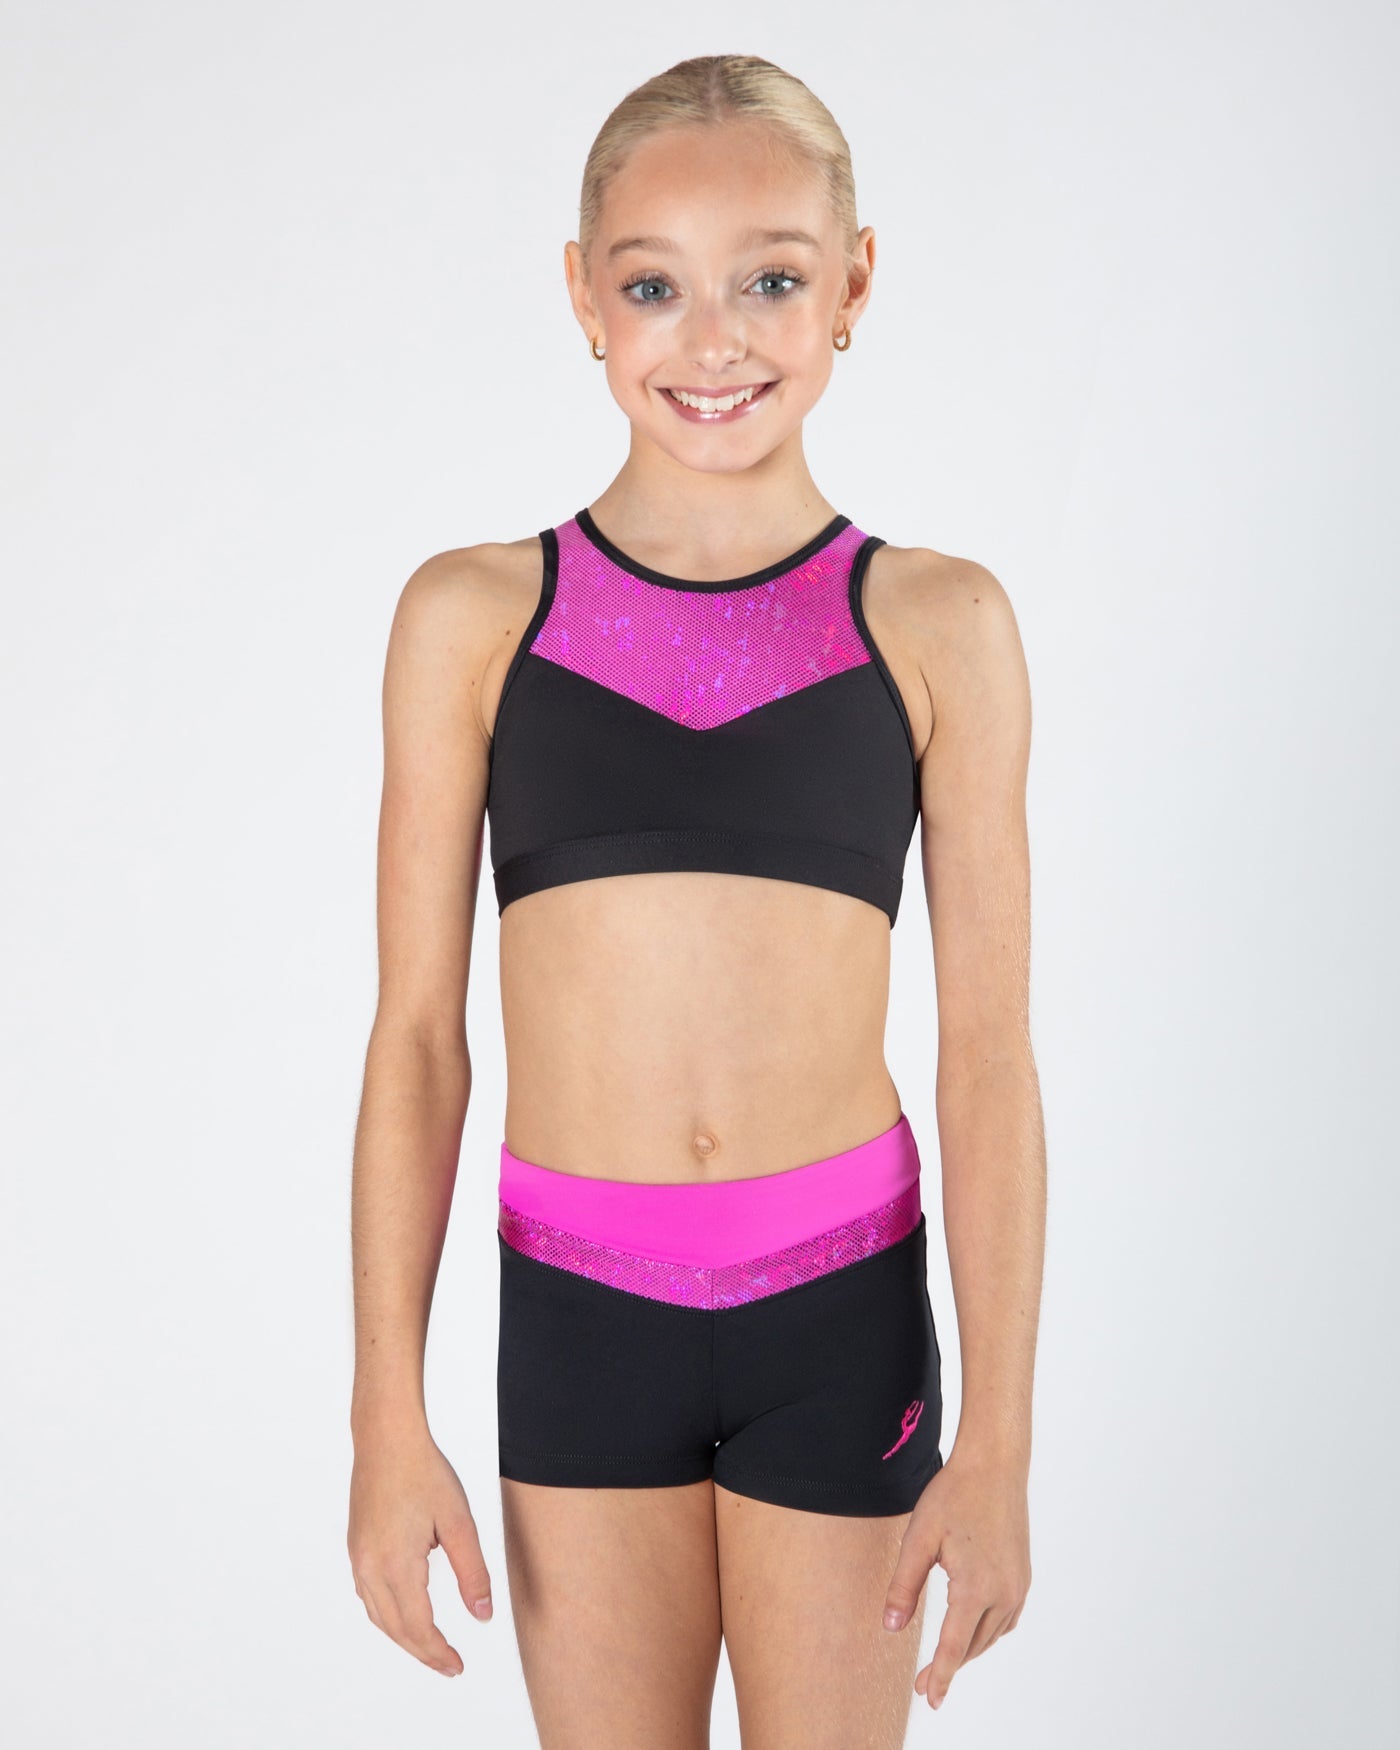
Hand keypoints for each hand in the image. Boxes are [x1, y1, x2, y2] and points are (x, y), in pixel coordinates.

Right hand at [347, 1423, 494, 1676]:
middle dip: (423, 1652)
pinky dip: (388, 1615)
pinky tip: (404, 1612)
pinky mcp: (356, 1546)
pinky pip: (368, 1596)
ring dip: (404, 1637)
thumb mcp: (459, 1523)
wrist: (386, 1438)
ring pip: (378, 1615)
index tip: (458, 1666)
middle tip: (449, 1666)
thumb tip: (482, 1616)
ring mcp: (359, 1558)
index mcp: (397, 1566)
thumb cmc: (425, 1473)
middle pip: (395, 1629)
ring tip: (430, 1646)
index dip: (438, 1652)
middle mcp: (370, 1568)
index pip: (418, 1628)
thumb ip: (473, 1573)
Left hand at [881, 1447, 1031, 1709]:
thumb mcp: (919, 1539)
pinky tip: (972, 1630)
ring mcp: (1018, 1585)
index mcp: (976, 1588)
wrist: (995, 1464)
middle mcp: (1003, 1593)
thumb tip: (891, 1626)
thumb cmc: (953, 1495)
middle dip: (949, 1667)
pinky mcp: (1022, 1575)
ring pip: (991, 1635)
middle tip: (924, 1685)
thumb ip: (904, 1586)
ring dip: (967, 1650)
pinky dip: (986, 1632)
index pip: (953, 1647)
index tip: (929, 1699)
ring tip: (945, 1662)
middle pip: (973, 1645)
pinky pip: (1005, 1619)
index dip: (939, 1676)